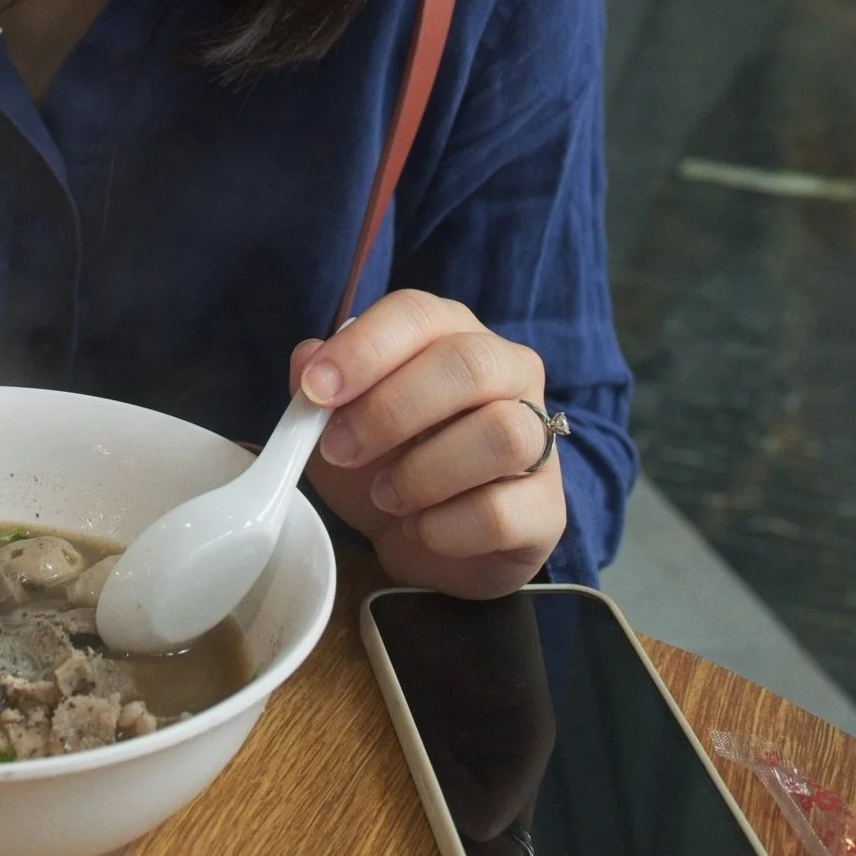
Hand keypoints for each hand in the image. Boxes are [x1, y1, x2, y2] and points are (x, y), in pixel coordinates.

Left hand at [290, 290, 564, 597]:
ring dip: (424, 472)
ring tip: (385, 495)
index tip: (315, 391)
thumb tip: (308, 358)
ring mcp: (538, 438)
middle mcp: (507, 371)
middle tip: (340, 450)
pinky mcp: (548, 509)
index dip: (364, 348)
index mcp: (451, 333)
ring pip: (501, 433)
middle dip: (391, 410)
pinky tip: (420, 529)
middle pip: (468, 363)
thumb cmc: (386, 464)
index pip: (417, 313)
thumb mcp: (337, 425)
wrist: (430, 542)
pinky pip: (502, 511)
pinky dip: (445, 528)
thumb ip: (319, 388)